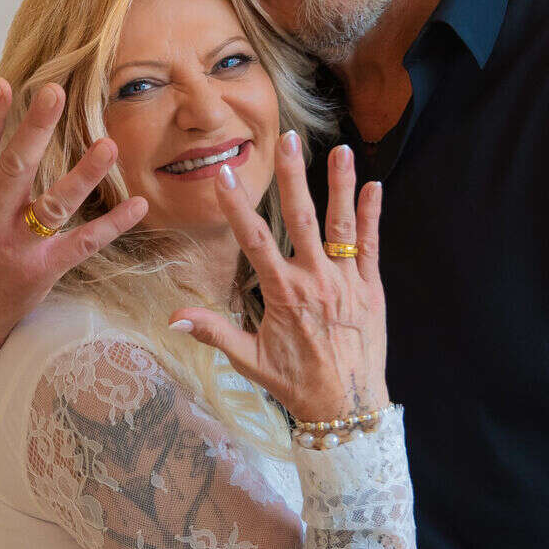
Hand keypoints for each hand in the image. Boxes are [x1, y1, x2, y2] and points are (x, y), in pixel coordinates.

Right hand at [0, 78, 148, 391]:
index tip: (1, 83)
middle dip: (32, 132)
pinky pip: (82, 245)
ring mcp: (18, 248)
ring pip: (52, 208)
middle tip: (55, 92)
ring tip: (109, 145)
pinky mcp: (46, 271)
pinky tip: (139, 204)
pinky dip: (112, 226)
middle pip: (13, 172)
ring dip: (82, 178)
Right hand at [169, 134, 386, 423]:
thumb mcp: (249, 361)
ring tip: (340, 150)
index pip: (254, 240)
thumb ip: (214, 333)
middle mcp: (314, 281)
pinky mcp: (371, 289)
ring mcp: (346, 283)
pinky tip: (374, 187)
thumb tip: (173, 319)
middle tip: (288, 141)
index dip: (237, 206)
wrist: (347, 407)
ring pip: (341, 225)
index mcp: (282, 295)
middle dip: (293, 177)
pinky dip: (372, 216)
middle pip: (301, 219)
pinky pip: (370, 246)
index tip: (224, 175)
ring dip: (340, 186)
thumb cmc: (296, 384)